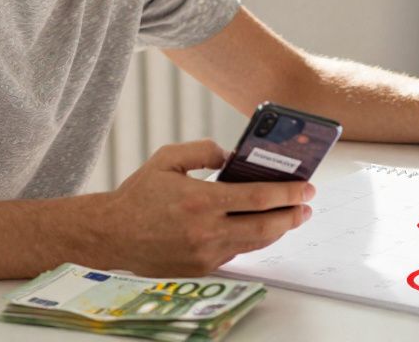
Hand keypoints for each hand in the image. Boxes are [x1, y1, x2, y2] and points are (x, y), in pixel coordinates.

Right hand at [95, 140, 314, 275]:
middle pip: (265, 227)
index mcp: (201, 200)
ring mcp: (204, 253)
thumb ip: (203, 150)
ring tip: (291, 216)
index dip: (288, 193)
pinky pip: (236, 252)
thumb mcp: (168, 158)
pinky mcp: (201, 268)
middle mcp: (206, 230)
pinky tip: (260, 227)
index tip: (306, 187)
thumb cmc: (138, 195)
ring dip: (278, 230)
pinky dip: (252, 239)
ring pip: (255, 243)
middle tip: (307, 204)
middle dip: (293, 215)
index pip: (258, 198)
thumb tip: (232, 155)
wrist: (112, 234)